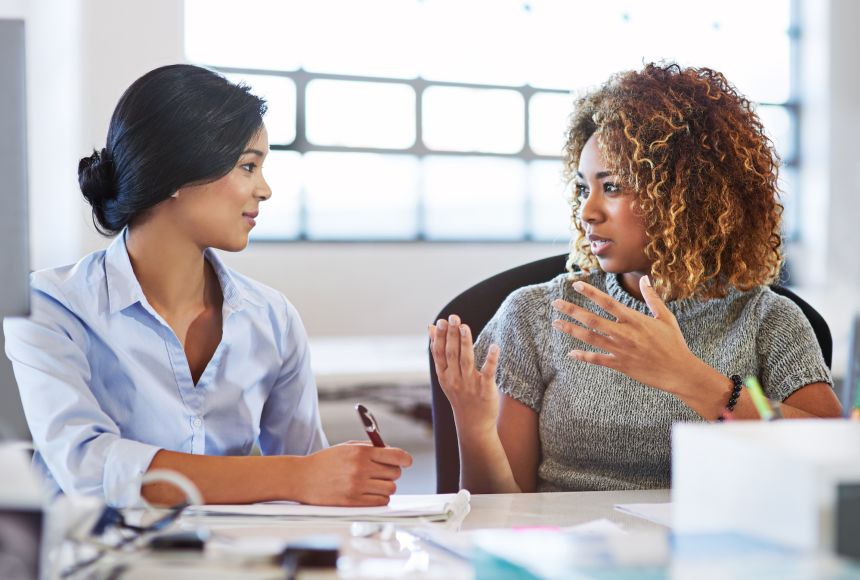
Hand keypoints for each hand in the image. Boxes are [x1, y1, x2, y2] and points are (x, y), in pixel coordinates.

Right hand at [296, 442, 412, 506]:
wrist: (301, 478)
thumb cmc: (325, 461)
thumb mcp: (347, 447)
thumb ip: (370, 448)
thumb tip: (392, 452)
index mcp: (361, 452)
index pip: (396, 456)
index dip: (405, 459)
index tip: (406, 461)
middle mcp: (361, 469)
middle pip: (395, 473)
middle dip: (392, 472)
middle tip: (382, 472)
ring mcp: (357, 487)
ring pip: (390, 489)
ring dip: (385, 486)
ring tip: (374, 484)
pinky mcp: (353, 502)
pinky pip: (380, 502)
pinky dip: (379, 498)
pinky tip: (370, 493)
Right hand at [429, 315, 500, 437]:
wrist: (473, 424)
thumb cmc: (460, 394)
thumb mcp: (445, 374)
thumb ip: (439, 351)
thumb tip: (429, 327)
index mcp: (444, 375)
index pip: (439, 353)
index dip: (439, 337)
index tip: (440, 321)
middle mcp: (454, 379)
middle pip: (451, 354)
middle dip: (451, 335)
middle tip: (453, 317)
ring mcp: (469, 384)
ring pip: (466, 360)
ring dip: (465, 343)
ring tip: (464, 326)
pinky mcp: (485, 389)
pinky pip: (488, 372)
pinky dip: (491, 359)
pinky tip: (494, 346)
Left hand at [550, 276, 709, 397]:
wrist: (679, 371)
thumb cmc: (674, 343)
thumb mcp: (666, 317)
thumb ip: (652, 297)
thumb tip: (645, 278)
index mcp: (634, 320)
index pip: (608, 302)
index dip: (591, 293)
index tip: (576, 285)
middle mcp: (624, 334)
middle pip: (592, 319)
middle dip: (572, 310)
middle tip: (556, 303)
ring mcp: (620, 350)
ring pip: (590, 338)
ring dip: (571, 330)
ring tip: (556, 323)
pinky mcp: (620, 365)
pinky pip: (598, 359)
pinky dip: (583, 357)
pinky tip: (570, 353)